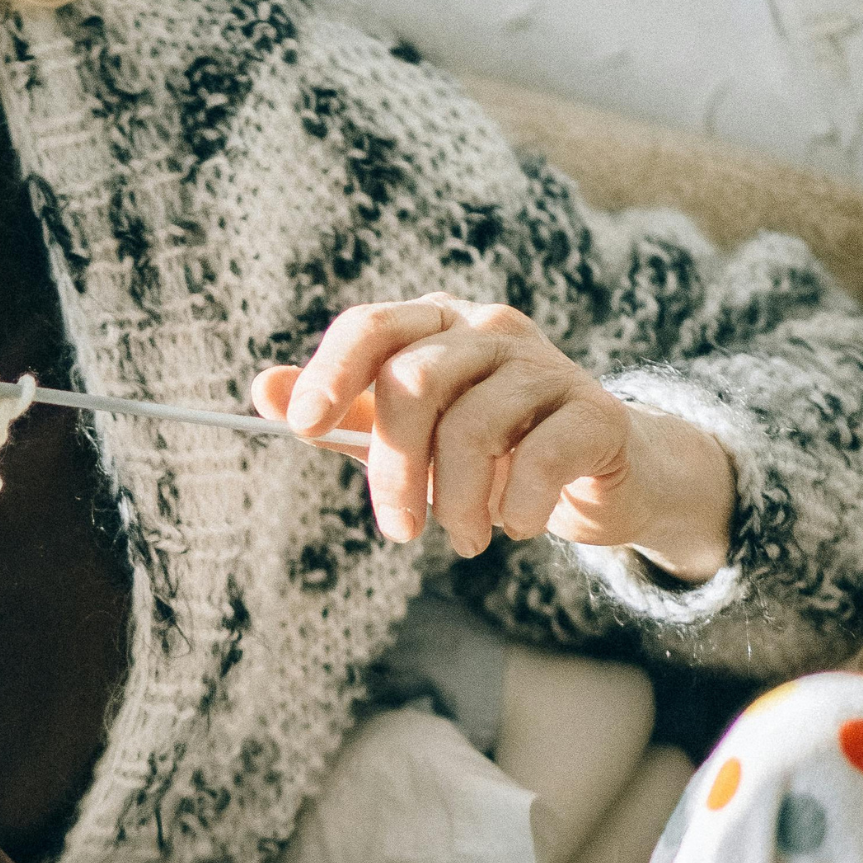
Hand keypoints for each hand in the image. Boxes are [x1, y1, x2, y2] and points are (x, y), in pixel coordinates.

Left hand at [251, 293, 734, 582]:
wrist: (600, 476)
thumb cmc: (487, 452)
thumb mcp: (405, 434)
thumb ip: (341, 415)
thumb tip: (262, 390)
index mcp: (435, 326)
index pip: (371, 327)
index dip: (330, 373)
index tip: (300, 428)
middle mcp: (489, 330)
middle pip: (414, 382)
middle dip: (394, 469)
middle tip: (400, 530)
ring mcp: (546, 366)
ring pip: (473, 427)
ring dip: (457, 502)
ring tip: (465, 536)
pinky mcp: (596, 412)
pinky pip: (540, 458)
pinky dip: (515, 508)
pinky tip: (515, 526)